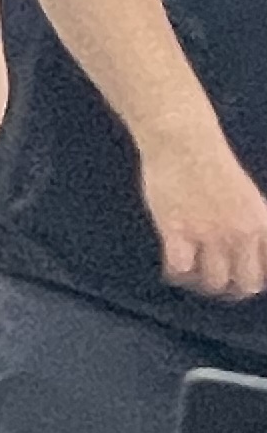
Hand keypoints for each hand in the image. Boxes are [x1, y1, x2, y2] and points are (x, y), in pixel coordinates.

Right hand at [140, 129, 266, 302]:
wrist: (184, 144)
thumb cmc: (212, 165)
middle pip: (245, 285)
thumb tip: (247, 252)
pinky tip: (174, 262)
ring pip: (213, 281)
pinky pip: (180, 268)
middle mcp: (240, 233)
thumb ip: (251, 226)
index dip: (256, 277)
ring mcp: (208, 233)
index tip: (242, 276)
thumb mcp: (249, 198)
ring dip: (202, 282)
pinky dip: (177, 272)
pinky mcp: (177, 230)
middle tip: (217, 280)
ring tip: (193, 272)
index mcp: (261, 225)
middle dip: (231, 288)